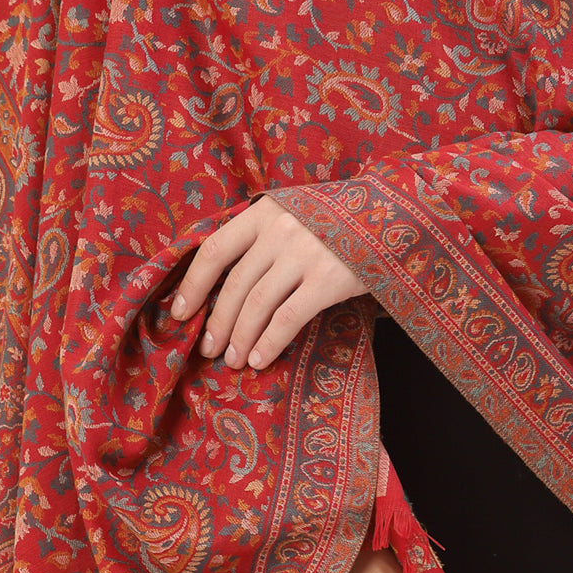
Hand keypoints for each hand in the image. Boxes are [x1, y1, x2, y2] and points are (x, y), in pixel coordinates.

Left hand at [170, 195, 368, 369]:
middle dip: (217, 322)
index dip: (193, 284)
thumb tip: (223, 282)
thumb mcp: (294, 212)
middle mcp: (280, 229)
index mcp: (264, 211)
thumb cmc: (336, 218)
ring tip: (233, 360)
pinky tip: (260, 359)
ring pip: (257, 304)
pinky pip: (288, 317)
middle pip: (234, 284)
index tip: (180, 312)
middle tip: (209, 350)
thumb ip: (263, 235)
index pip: (214, 249)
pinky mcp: (328, 279)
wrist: (393, 213)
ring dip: (240, 338)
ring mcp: (304, 253)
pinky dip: (269, 342)